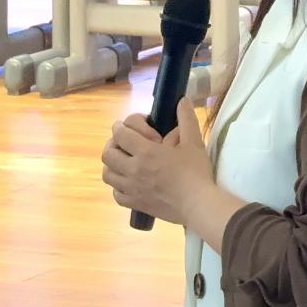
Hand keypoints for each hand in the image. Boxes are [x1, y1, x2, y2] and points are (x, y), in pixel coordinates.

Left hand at [101, 98, 213, 225]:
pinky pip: (116, 194)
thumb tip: (182, 100)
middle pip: (107, 153)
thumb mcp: (194, 141)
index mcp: (145, 152)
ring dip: (112, 164)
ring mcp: (132, 188)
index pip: (120, 133)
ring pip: (107, 174)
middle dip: (113, 144)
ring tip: (125, 161)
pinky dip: (118, 186)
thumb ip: (186, 118)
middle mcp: (133, 169)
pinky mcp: (135, 204)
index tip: (127, 126)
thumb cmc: (196, 172)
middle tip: (124, 143)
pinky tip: (129, 183)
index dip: (120, 126)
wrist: (199, 205)